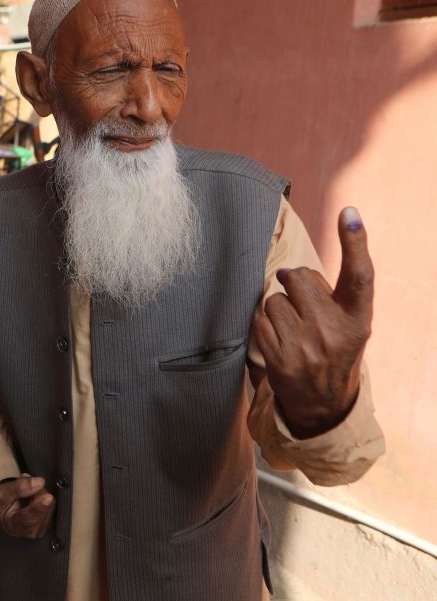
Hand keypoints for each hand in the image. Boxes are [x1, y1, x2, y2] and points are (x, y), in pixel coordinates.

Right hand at [0, 474, 55, 538]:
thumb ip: (19, 487)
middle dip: (36, 493)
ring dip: (39, 494)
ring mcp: (40, 529)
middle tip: (22, 488)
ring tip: (25, 495)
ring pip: (50, 505)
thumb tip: (40, 482)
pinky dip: (42, 498)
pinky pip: (52, 505)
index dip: (39, 507)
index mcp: (14, 526)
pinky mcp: (47, 524)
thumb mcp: (1, 492)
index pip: (29, 518)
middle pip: (43, 508)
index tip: (48, 497)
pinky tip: (32, 500)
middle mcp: (30, 532)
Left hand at [253, 207, 373, 437]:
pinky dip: (264, 326)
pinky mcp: (280, 360)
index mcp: (358, 319)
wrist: (323, 405)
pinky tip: (279, 342)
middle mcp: (335, 331)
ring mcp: (306, 347)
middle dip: (293, 283)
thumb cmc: (333, 350)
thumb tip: (288, 272)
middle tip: (303, 306)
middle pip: (297, 277)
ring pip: (274, 300)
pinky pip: (259, 320)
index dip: (355, 242)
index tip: (350, 212)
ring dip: (278, 309)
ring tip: (293, 330)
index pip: (360, 275)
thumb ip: (330, 295)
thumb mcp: (348, 324)